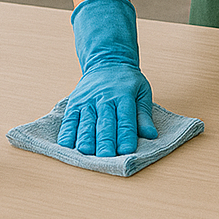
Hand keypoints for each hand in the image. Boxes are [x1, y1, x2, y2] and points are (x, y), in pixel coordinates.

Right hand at [57, 0, 157, 155]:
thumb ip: (144, 115)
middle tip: (106, 158)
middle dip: (105, 142)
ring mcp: (88, 101)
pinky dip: (67, 132)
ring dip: (86, 139)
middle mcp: (104, 99)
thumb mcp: (142, 91)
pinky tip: (67, 145)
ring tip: (86, 153)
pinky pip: (69, 119)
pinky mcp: (74, 103)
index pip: (126, 120)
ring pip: (86, 123)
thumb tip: (151, 135)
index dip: (126, 136)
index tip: (127, 151)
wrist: (107, 61)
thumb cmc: (127, 81)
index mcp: (124, 96)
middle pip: (105, 123)